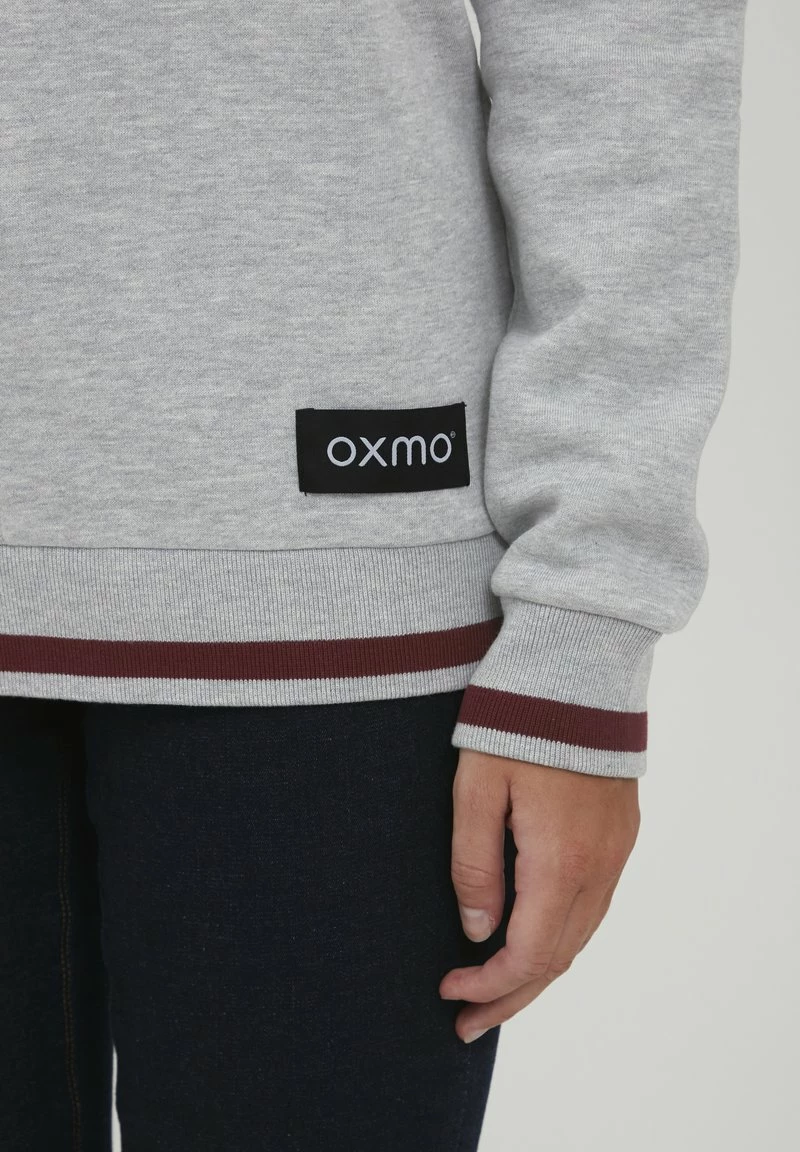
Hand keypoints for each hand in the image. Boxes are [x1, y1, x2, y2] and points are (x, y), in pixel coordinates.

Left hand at [439, 748, 639, 1041]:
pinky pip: (594, 908)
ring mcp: (616, 852)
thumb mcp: (477, 790)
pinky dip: (561, 938)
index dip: (488, 986)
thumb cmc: (516, 723)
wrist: (578, 670)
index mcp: (560, 863)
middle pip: (557, 960)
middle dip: (510, 997)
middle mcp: (598, 868)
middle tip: (466, 1024)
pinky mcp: (620, 835)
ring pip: (580, 937)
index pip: (527, 956)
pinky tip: (534, 940)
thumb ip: (475, 864)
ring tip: (496, 995)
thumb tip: (478, 932)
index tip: (448, 992)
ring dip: (537, 972)